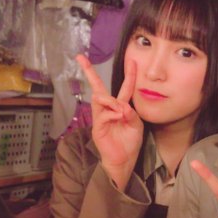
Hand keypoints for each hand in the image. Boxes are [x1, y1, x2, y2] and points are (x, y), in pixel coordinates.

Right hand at [77, 54, 143, 190]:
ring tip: (121, 112)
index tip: (131, 60)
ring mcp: (101, 117)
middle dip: (90, 72)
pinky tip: (119, 118)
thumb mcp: (136, 125)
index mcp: (121, 107)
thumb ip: (132, 114)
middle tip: (81, 58)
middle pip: (99, 87)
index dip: (129, 74)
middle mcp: (109, 109)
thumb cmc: (129, 142)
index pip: (125, 87)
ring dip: (112, 101)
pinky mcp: (97, 127)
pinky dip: (113, 114)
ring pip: (100, 98)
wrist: (124, 159)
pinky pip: (103, 114)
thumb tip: (123, 106)